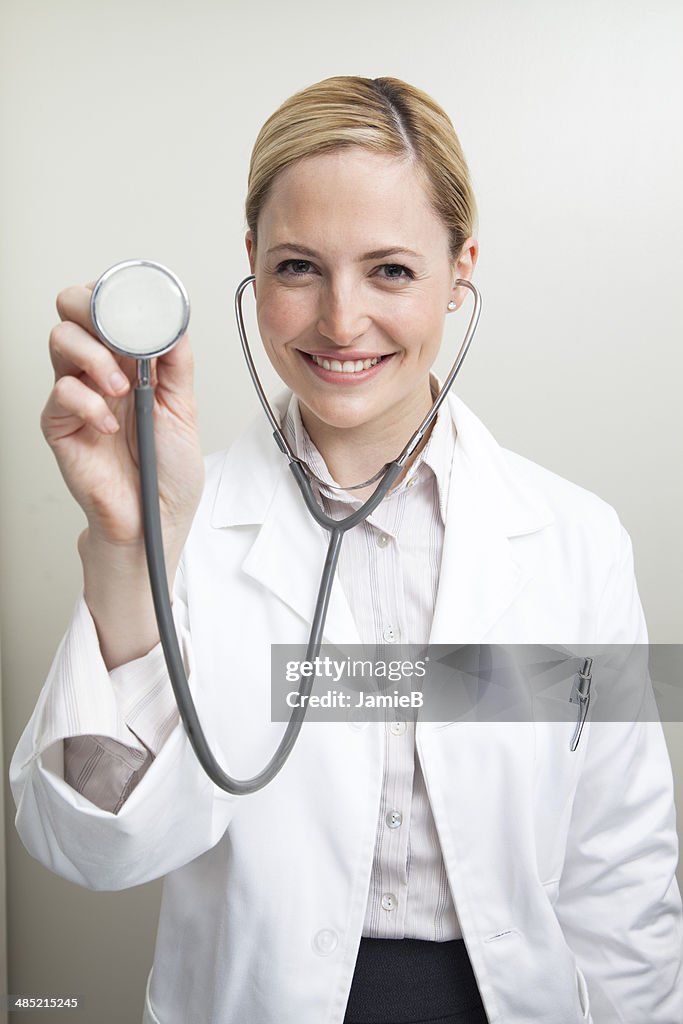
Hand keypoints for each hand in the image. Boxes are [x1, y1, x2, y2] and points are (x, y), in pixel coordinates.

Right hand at [41, 283, 203, 549]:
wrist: (157, 517)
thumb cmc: (167, 470)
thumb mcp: (184, 409)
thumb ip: (176, 365)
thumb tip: (175, 323)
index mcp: (131, 361)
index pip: (108, 307)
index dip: (114, 293)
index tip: (136, 300)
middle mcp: (99, 370)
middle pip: (72, 309)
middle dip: (91, 309)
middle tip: (117, 334)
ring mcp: (77, 395)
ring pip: (60, 339)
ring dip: (92, 355)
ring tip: (120, 388)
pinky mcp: (61, 425)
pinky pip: (60, 394)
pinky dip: (88, 403)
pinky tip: (110, 425)